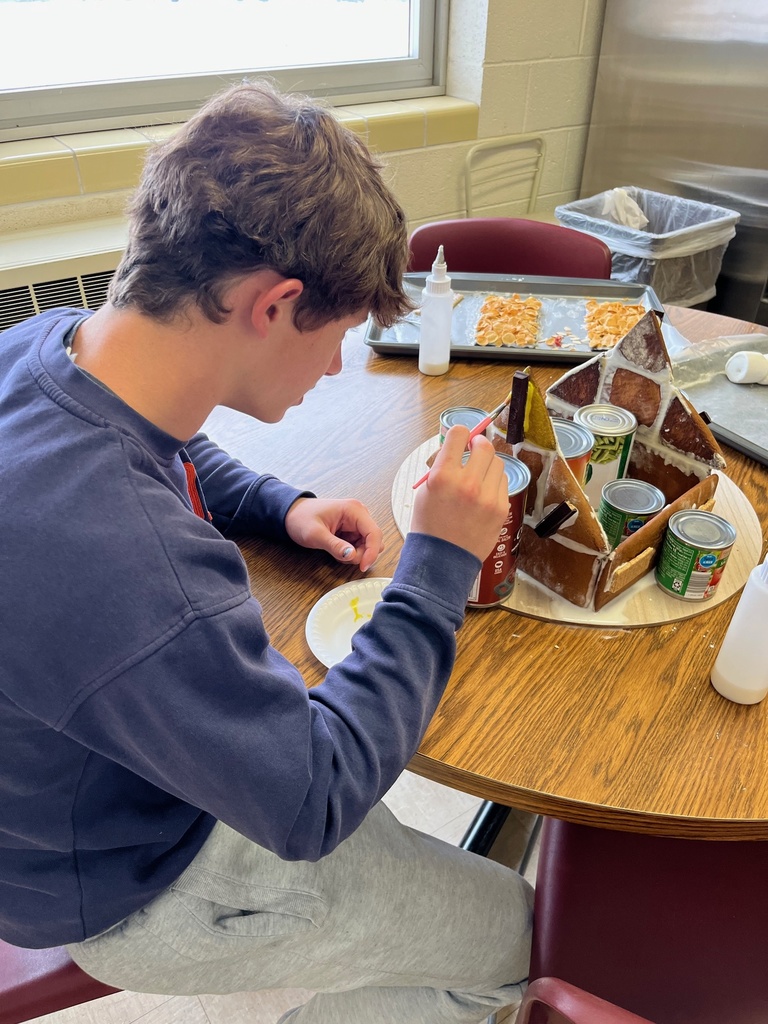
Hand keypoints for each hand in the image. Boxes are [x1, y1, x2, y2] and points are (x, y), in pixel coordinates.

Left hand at [284, 497, 383, 572]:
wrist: (292, 515)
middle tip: (342, 557)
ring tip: (335, 551)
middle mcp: (359, 514)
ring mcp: (356, 523)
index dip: (372, 552)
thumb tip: (352, 555)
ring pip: (368, 546)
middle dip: (361, 554)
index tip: (363, 566)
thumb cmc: (301, 518)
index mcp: (353, 510)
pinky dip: (350, 553)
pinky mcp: (352, 531)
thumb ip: (334, 546)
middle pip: (374, 541)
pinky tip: (337, 550)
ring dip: (355, 555)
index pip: (374, 533)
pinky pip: (359, 547)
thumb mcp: (315, 534)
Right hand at [410, 425, 508, 562]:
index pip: (459, 433)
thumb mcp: (425, 490)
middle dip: (478, 445)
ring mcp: (487, 496)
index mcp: (443, 476)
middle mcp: (467, 483)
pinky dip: (494, 483)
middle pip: (484, 446)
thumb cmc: (429, 525)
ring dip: (488, 464)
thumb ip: (441, 466)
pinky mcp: (500, 508)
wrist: (442, 559)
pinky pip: (503, 483)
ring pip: (497, 463)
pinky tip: (484, 493)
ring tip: (478, 476)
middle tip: (474, 450)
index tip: (461, 439)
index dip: (459, 433)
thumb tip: (456, 447)